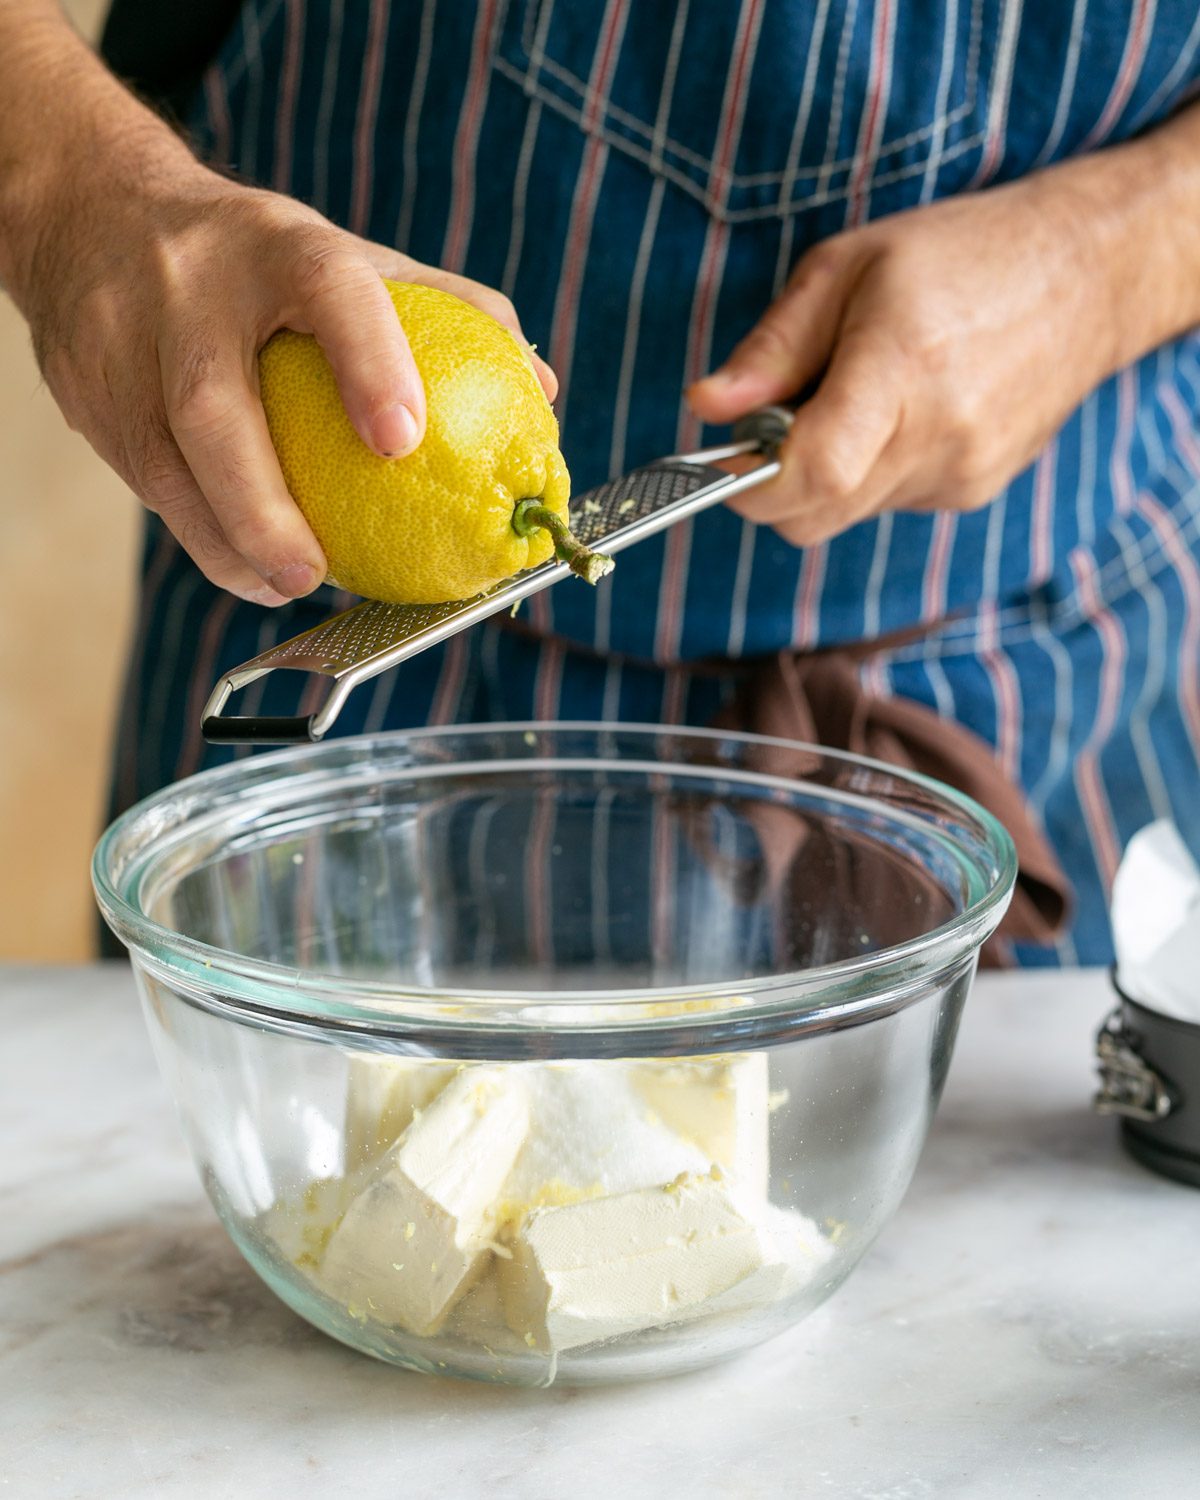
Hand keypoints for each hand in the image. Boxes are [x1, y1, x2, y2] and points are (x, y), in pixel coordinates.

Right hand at [7, 119, 554, 604]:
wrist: (91, 215)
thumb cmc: (255, 259)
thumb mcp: (345, 256)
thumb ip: (447, 312)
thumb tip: (539, 387)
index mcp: (276, 246)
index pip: (328, 288)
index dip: (367, 360)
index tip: (405, 439)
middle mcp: (191, 289)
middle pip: (210, 404)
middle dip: (260, 504)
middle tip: (313, 574)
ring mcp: (123, 344)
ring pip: (162, 463)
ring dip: (225, 542)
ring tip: (283, 586)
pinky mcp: (87, 396)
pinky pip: (145, 485)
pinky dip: (200, 534)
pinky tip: (247, 566)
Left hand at [688, 170, 1125, 546]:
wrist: (1090, 275)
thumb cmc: (960, 254)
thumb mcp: (846, 268)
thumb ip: (771, 349)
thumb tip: (706, 408)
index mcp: (902, 368)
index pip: (811, 474)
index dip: (750, 482)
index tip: (725, 457)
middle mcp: (939, 435)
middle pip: (814, 514)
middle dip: (773, 483)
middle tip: (779, 416)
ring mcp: (963, 473)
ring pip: (846, 514)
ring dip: (824, 474)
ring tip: (855, 395)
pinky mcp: (974, 491)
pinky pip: (887, 503)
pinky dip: (869, 472)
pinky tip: (901, 412)